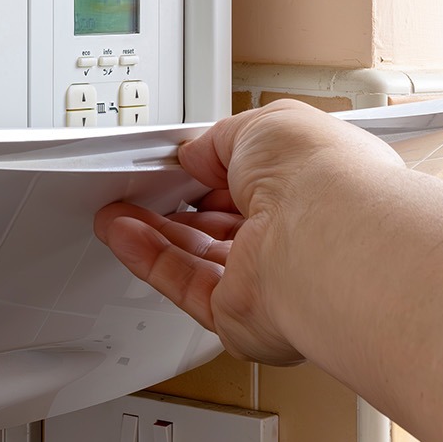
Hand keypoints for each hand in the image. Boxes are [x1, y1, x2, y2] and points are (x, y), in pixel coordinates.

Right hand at [93, 99, 404, 365]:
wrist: (325, 239)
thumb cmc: (322, 178)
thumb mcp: (265, 126)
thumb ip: (224, 139)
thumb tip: (199, 153)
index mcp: (315, 190)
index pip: (257, 183)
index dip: (216, 171)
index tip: (181, 163)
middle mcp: (298, 238)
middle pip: (225, 224)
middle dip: (180, 206)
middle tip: (141, 190)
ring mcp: (271, 279)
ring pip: (200, 258)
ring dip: (155, 233)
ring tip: (117, 212)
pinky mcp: (241, 315)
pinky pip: (185, 285)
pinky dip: (150, 260)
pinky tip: (123, 234)